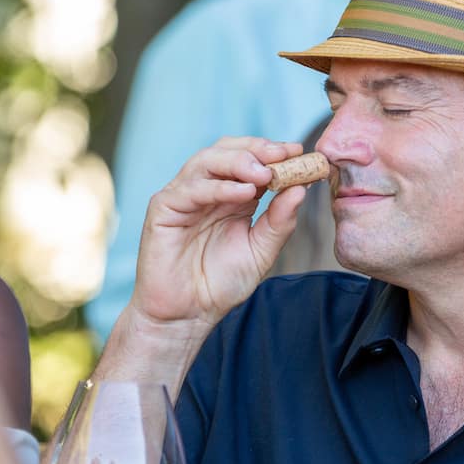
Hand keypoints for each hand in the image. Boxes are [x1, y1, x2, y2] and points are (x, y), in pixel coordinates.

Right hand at [130, 136, 306, 327]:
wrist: (188, 314)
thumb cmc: (221, 284)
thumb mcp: (261, 251)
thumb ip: (279, 222)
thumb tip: (301, 190)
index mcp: (230, 196)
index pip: (250, 160)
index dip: (273, 152)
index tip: (299, 152)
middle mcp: (206, 190)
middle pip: (227, 151)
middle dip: (257, 149)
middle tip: (283, 154)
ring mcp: (183, 197)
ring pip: (206, 161)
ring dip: (238, 162)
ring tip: (265, 172)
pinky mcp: (163, 209)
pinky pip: (190, 189)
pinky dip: (218, 187)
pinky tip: (244, 192)